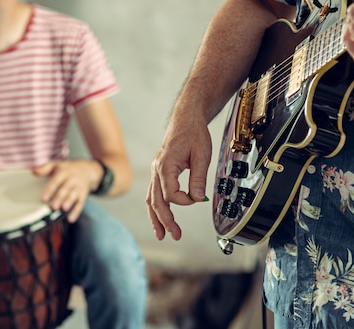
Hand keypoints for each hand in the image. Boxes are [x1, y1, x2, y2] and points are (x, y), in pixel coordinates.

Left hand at [33, 159, 99, 222]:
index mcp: (64, 172)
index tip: (43, 199)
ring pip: (73, 195)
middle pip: (65, 189)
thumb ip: (45, 168)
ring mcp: (79, 187)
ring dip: (69, 202)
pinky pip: (81, 203)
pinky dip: (76, 212)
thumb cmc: (67, 169)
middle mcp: (72, 179)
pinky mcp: (83, 195)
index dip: (50, 190)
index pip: (56, 181)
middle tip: (53, 206)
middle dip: (59, 198)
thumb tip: (33, 172)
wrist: (87, 170)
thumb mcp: (56, 165)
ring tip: (63, 209)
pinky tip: (70, 219)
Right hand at [146, 114, 210, 240]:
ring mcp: (155, 170)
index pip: (171, 194)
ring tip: (162, 235)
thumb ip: (199, 178)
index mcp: (165, 165)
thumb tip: (198, 199)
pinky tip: (158, 217)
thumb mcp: (202, 155)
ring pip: (151, 199)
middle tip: (175, 235)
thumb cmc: (194, 133)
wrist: (186, 119)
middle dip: (165, 221)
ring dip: (156, 218)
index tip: (197, 198)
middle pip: (157, 201)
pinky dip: (155, 206)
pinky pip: (153, 192)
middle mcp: (156, 169)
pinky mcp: (158, 171)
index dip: (185, 201)